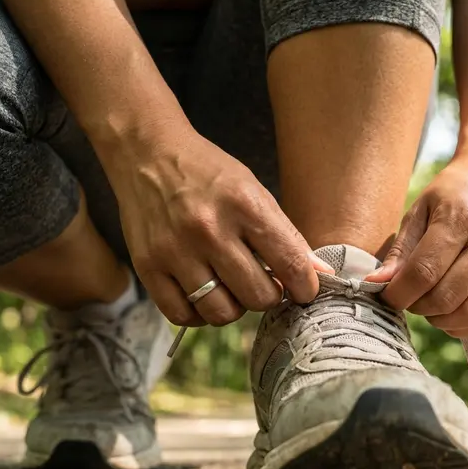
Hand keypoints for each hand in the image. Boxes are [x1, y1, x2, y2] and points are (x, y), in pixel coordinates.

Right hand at [108, 126, 332, 326]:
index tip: (304, 290)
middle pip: (258, 296)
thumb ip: (287, 236)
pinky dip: (199, 313)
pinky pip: (182, 315)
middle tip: (263, 282)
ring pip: (221, 313)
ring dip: (234, 307)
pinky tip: (204, 295)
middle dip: (269, 296)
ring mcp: (175, 251)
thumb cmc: (208, 173)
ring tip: (232, 287)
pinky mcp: (147, 266)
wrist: (147, 153)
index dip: (305, 287)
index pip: (290, 264)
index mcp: (244, 206)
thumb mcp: (255, 192)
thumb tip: (321, 275)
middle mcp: (209, 230)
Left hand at [366, 152, 467, 337]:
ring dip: (440, 320)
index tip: (386, 295)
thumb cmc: (451, 194)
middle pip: (446, 297)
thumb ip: (400, 250)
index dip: (399, 293)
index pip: (424, 272)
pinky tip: (450, 311)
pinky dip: (464, 325)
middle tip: (408, 297)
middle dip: (417, 307)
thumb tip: (376, 284)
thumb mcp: (419, 209)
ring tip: (429, 304)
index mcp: (460, 220)